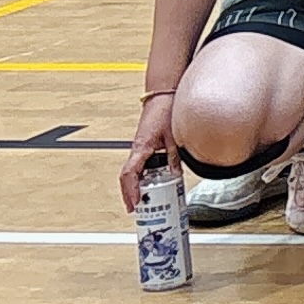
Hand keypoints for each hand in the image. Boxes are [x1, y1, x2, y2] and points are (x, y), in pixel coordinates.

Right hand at [120, 94, 178, 212]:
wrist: (162, 95)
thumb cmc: (165, 110)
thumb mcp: (174, 136)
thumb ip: (174, 156)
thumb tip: (176, 174)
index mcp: (141, 148)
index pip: (129, 174)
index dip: (130, 191)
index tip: (133, 205)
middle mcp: (137, 149)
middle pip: (127, 177)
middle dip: (130, 194)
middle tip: (136, 209)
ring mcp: (139, 148)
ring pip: (133, 172)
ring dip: (136, 186)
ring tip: (143, 201)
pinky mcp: (144, 145)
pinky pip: (140, 165)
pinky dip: (143, 176)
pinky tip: (153, 183)